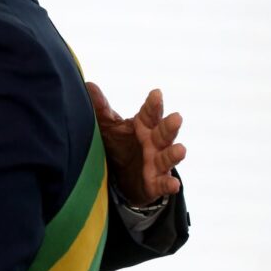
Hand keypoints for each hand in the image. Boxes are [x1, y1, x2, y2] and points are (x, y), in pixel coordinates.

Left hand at [87, 83, 186, 206]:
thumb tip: (89, 85)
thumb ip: (101, 110)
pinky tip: (173, 184)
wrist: (121, 177)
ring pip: (167, 157)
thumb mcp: (109, 127)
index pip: (150, 113)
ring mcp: (157, 163)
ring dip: (174, 154)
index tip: (156, 93)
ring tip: (181, 149)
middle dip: (170, 126)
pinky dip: (168, 184)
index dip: (153, 104)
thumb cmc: (120, 145)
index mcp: (144, 126)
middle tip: (176, 117)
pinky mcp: (155, 183)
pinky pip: (162, 184)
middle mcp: (154, 143)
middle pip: (164, 133)